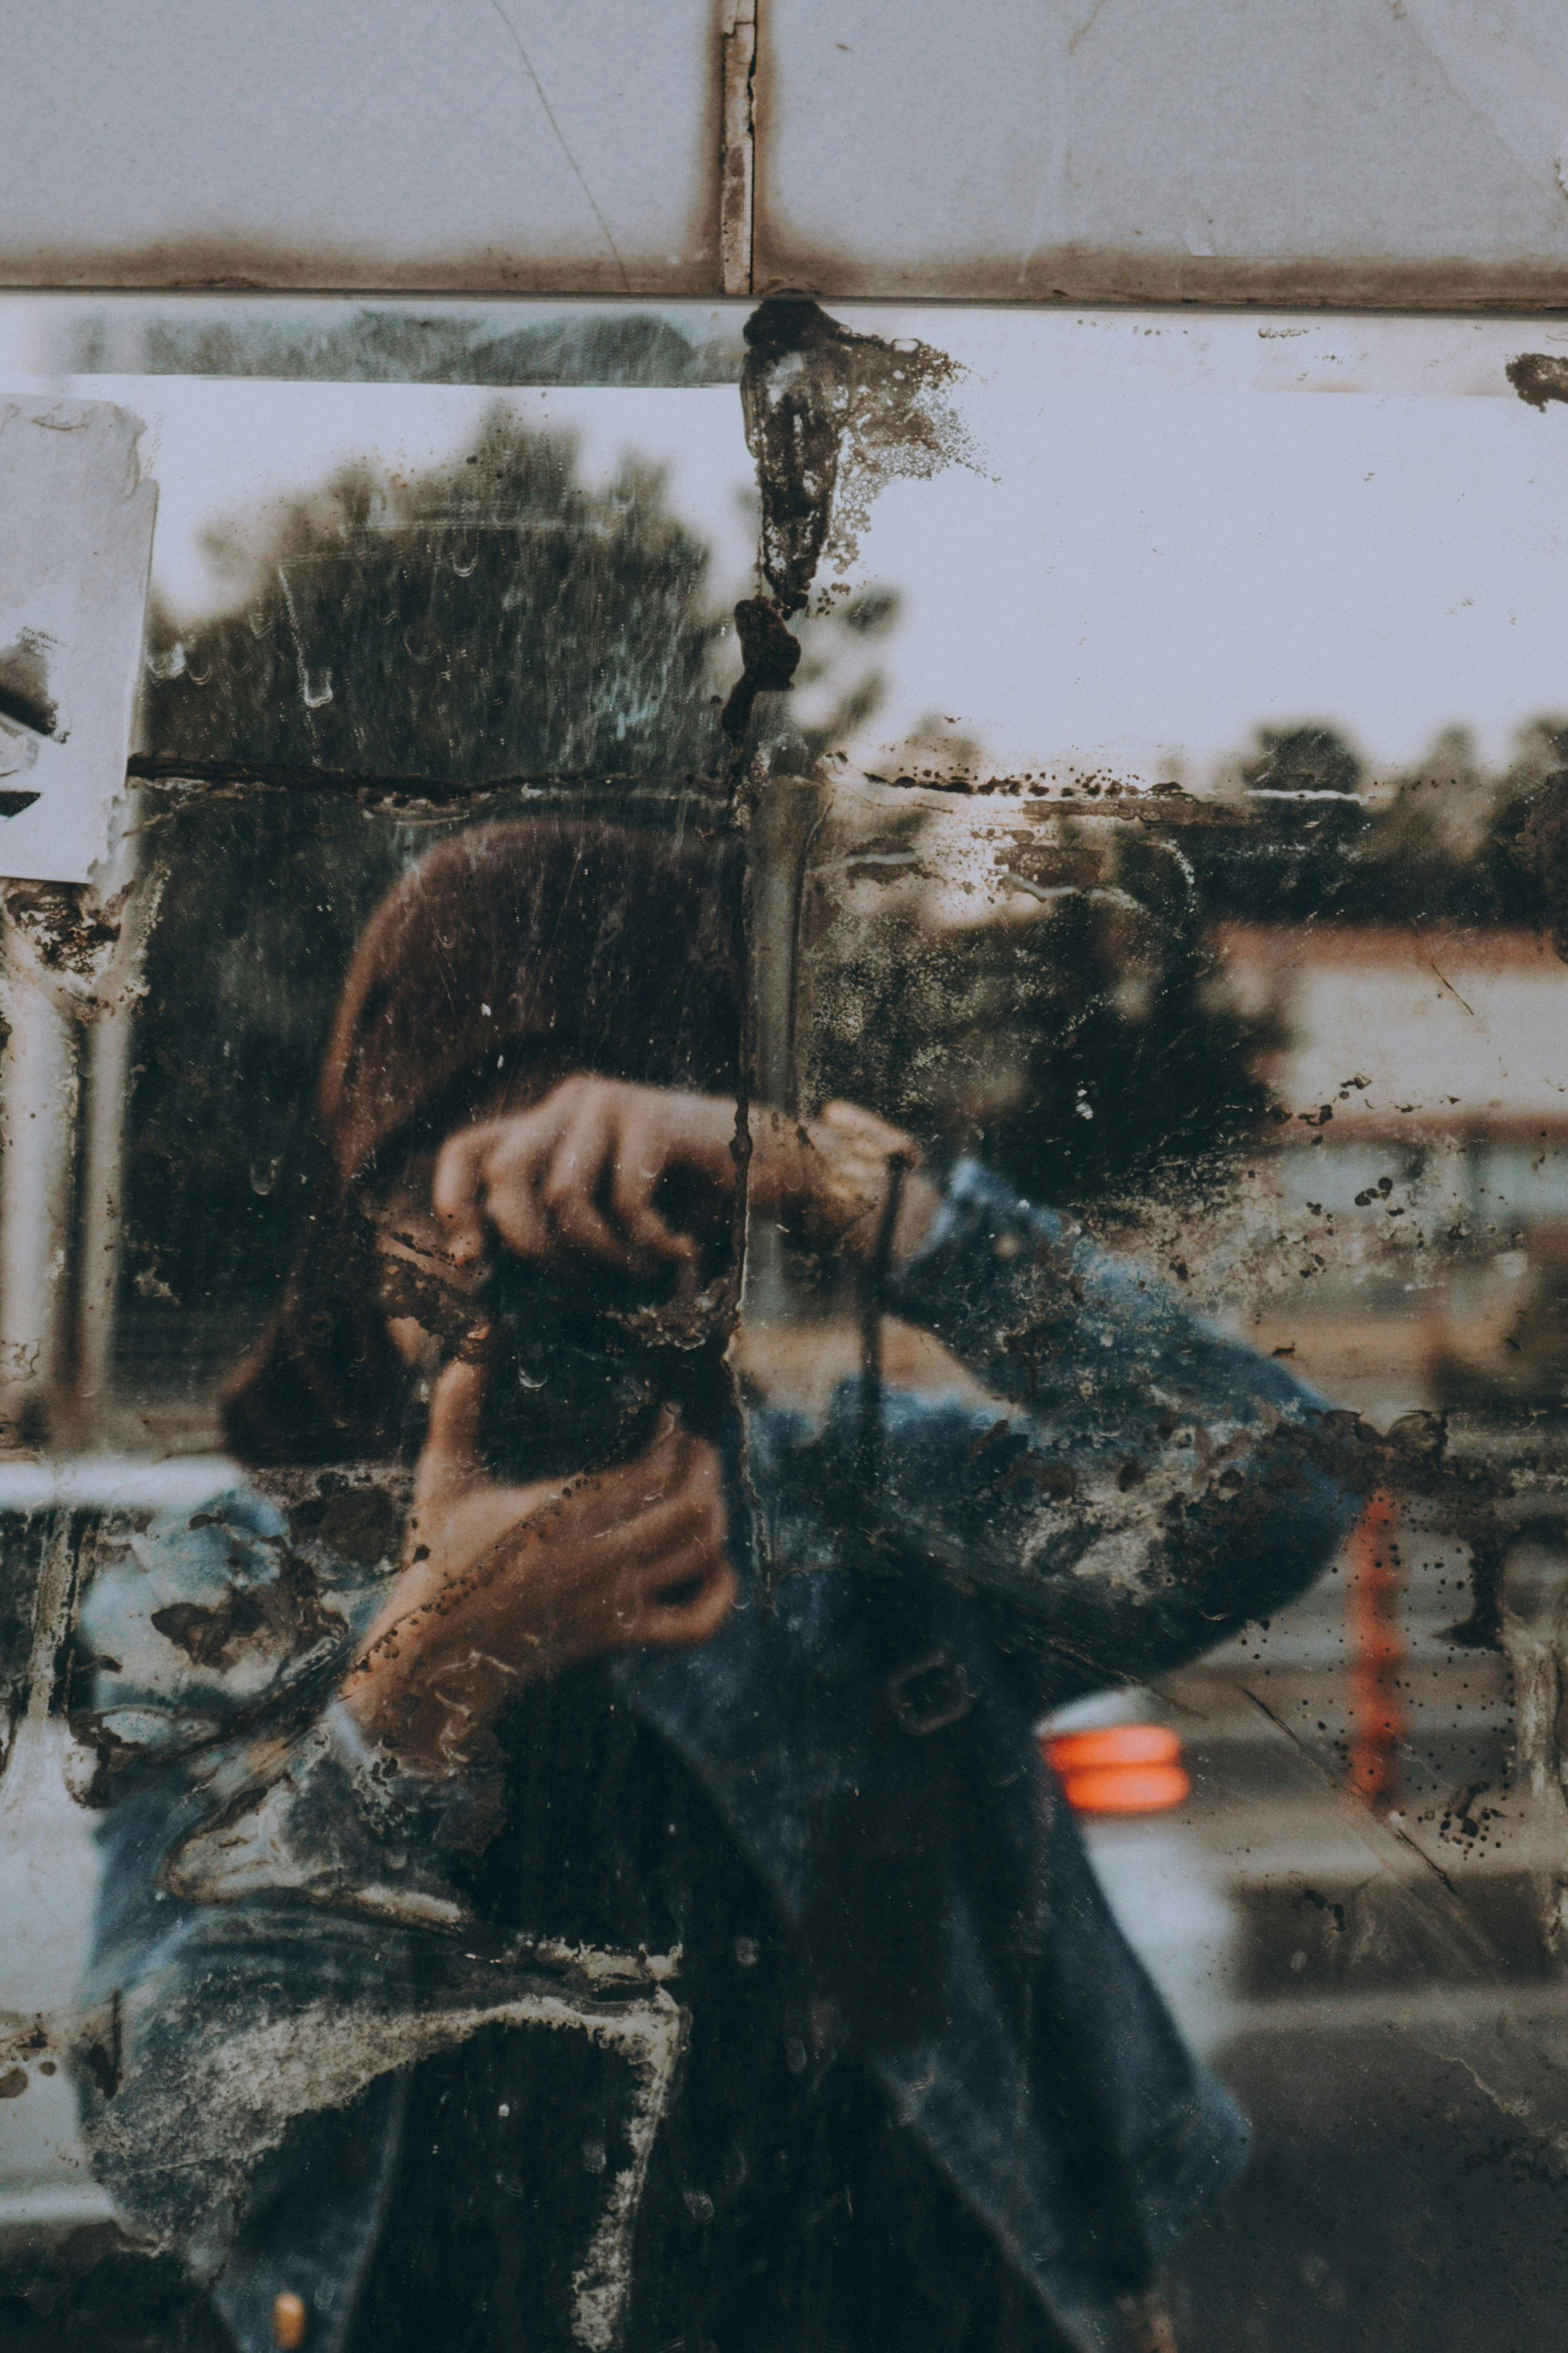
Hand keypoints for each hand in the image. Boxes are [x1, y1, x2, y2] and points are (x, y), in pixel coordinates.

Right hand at [340, 1359, 735, 1770]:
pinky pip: (694, 1626)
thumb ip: (456, 1407)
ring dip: (717, 1516)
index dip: (676, 1436)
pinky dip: (719, 1596)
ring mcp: (615, 1600)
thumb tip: (475, 1340)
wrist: (437, 1653)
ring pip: (701, 1555)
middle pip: (692, 1508)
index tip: (672, 1413)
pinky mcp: (620, 1635)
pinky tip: (717, 1566)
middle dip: (706, 1469)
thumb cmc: (440, 1557)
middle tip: (697, 1445)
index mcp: (562, 1513)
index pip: (652, 1469)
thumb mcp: (441, 1476)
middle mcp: (599, 1557)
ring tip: (705, 1487)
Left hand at [434, 1076, 735, 1272]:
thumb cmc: (688, 1210)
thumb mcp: (610, 1224)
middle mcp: (570, 1104)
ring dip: (603, 1254)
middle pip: (505, 1176)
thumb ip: (555, 1234)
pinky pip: (625, 1199)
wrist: (775, 1174)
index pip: (467, 1151)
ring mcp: (610, 1103)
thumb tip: (485, 1274)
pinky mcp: (653, 1116)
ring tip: (643, 1272)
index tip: (470, 1259)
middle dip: (533, 1247)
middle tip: (581, 1285)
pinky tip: (679, 1252)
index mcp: (549, 1127)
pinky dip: (649, 1244)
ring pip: (563, 1194)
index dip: (453, 1203)